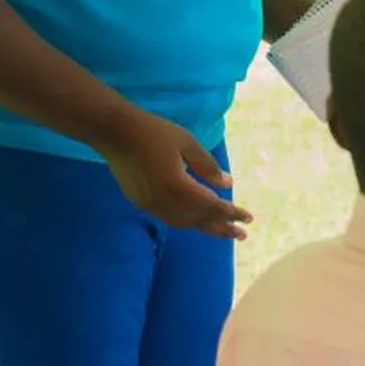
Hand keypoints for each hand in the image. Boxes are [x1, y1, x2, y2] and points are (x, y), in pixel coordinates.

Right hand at [99, 110, 253, 239]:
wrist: (116, 133)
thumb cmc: (154, 131)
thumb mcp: (187, 142)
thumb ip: (208, 165)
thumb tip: (227, 184)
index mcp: (177, 184)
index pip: (211, 205)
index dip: (231, 212)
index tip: (248, 218)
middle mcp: (164, 201)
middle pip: (199, 220)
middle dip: (222, 227)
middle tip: (242, 234)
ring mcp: (150, 205)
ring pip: (184, 223)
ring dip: (205, 227)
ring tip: (223, 230)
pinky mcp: (141, 203)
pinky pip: (170, 218)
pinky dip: (188, 221)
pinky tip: (196, 219)